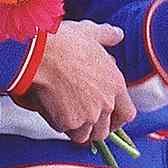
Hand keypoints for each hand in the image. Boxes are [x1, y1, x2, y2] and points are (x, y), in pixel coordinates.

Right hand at [23, 19, 134, 144]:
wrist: (40, 53)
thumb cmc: (64, 41)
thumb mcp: (90, 32)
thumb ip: (107, 35)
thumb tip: (118, 34)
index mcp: (115, 84)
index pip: (127, 114)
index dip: (117, 120)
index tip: (108, 119)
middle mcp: (105, 103)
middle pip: (104, 131)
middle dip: (92, 127)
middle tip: (79, 117)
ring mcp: (88, 115)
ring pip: (84, 135)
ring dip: (75, 128)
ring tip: (62, 112)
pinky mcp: (68, 122)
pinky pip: (64, 130)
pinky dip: (58, 123)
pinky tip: (50, 108)